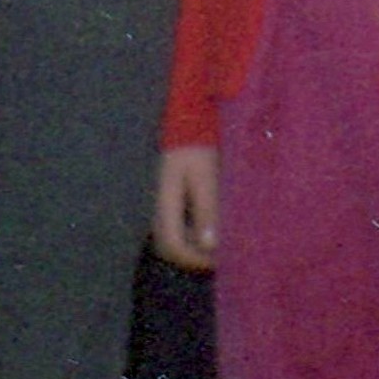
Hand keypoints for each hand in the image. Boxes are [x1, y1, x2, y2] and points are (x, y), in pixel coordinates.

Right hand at [154, 145, 220, 270]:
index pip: (172, 245)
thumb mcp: (205, 178)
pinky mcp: (170, 198)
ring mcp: (162, 203)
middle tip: (220, 257)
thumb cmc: (198, 147)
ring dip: (192, 247)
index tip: (218, 260)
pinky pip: (177, 226)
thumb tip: (209, 246)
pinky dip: (192, 235)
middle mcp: (159, 207)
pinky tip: (211, 228)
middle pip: (169, 246)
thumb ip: (206, 211)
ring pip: (172, 238)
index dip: (194, 259)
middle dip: (193, 257)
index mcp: (165, 204)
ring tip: (218, 245)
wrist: (188, 119)